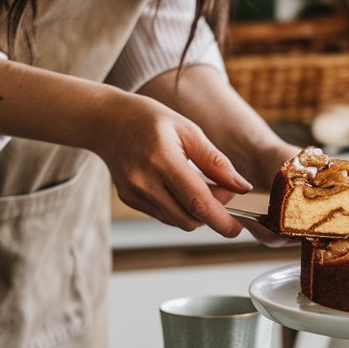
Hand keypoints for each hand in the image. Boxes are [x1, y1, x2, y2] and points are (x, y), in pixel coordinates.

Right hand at [95, 93, 250, 236]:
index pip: (197, 202)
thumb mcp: (189, 131)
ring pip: (177, 220)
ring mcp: (134, 194)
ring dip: (197, 212)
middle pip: (189, 218)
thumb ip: (216, 161)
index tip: (238, 227)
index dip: (221, 220)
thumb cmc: (152, 121)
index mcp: (163, 160)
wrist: (107, 120)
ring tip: (201, 184)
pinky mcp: (130, 200)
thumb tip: (242, 187)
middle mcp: (144, 181)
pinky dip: (180, 208)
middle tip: (222, 191)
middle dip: (213, 213)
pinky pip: (164, 215)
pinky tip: (180, 186)